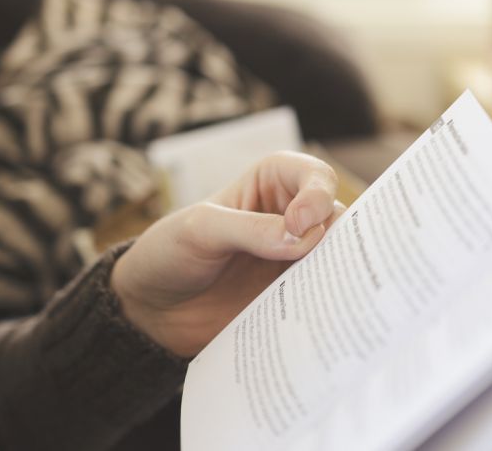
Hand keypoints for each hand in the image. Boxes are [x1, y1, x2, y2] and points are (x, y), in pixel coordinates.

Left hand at [111, 151, 344, 357]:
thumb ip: (251, 229)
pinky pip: (323, 296)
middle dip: (339, 237)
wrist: (152, 309)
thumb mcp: (200, 229)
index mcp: (271, 184)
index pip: (315, 176)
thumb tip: (305, 238)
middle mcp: (291, 218)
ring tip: (333, 293)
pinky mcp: (293, 295)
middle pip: (339, 218)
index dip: (317, 195)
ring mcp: (295, 259)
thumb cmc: (169, 252)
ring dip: (339, 274)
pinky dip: (329, 304)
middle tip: (328, 263)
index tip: (298, 224)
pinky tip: (323, 316)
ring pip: (338, 259)